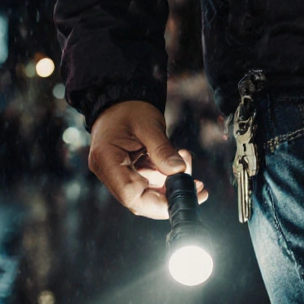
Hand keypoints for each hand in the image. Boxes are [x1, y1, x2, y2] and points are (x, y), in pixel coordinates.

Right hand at [89, 101, 207, 218]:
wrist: (120, 100)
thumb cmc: (129, 109)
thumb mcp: (149, 125)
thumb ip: (163, 150)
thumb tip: (179, 171)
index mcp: (106, 160)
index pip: (130, 195)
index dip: (158, 203)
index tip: (184, 195)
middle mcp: (108, 171)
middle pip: (139, 200)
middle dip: (169, 198)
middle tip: (197, 188)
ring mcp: (117, 174)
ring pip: (146, 195)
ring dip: (171, 188)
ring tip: (189, 166)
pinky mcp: (128, 172)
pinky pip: (148, 185)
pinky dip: (167, 181)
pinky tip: (182, 169)